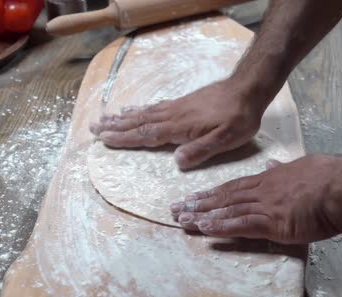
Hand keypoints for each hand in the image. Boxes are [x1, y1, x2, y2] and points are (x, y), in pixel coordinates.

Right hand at [90, 80, 266, 169]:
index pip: (147, 134)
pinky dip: (140, 109)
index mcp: (180, 127)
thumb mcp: (226, 139)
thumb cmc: (239, 117)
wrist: (248, 89)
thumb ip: (201, 150)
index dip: (124, 138)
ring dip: (123, 117)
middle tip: (93, 127)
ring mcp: (177, 107)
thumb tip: (176, 161)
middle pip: (139, 122)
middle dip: (115, 126)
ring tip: (105, 118)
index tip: (104, 139)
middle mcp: (173, 115)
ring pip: (144, 113)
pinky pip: (155, 106)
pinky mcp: (183, 102)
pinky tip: (133, 109)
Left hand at [170, 155, 341, 243]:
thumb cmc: (329, 177)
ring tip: (181, 220)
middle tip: (175, 208)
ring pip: (226, 210)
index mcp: (269, 180)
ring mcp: (266, 205)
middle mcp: (262, 190)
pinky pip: (241, 224)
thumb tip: (272, 165)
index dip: (212, 194)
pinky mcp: (273, 221)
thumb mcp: (302, 167)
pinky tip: (205, 228)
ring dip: (202, 215)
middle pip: (223, 197)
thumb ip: (284, 169)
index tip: (194, 197)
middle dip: (198, 203)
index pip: (234, 187)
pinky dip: (221, 226)